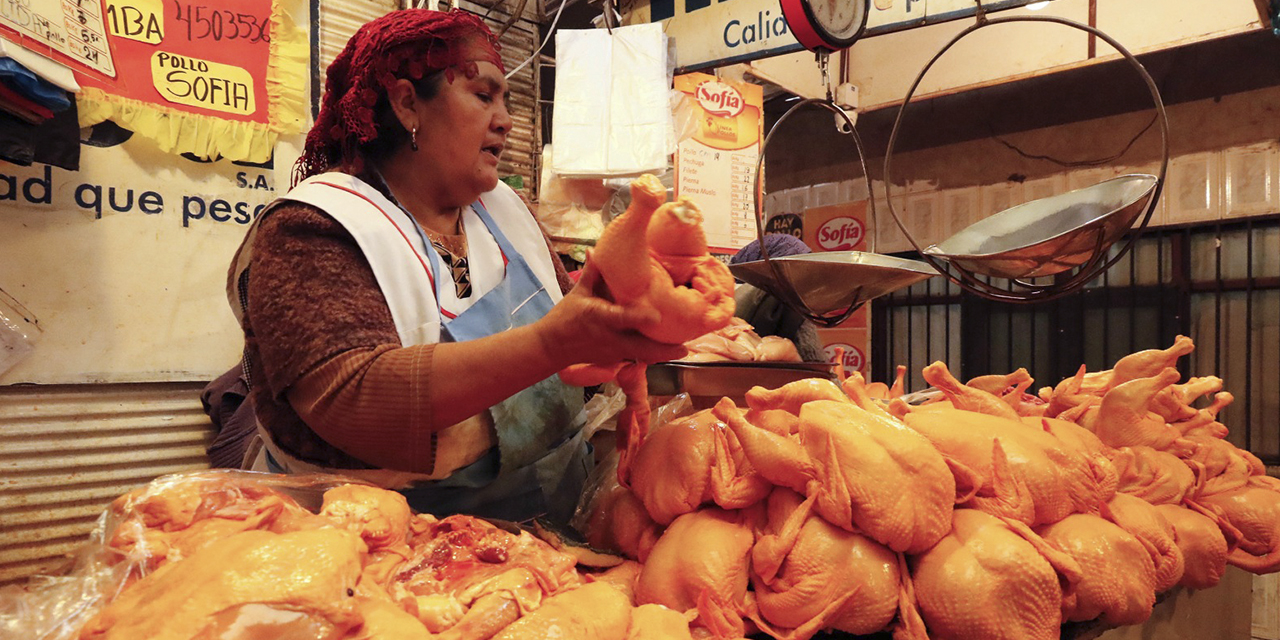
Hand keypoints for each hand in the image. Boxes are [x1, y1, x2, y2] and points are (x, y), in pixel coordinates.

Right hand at [533, 258, 686, 368]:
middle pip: (640, 348)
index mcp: (600, 316)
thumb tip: (596, 249)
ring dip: (663, 354)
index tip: (657, 316)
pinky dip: (653, 356)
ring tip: (685, 348)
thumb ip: (593, 272)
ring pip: (642, 357)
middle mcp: (609, 337)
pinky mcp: (615, 360)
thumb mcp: (578, 292)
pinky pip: (638, 358)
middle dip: (662, 349)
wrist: (552, 347)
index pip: (621, 318)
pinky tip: (671, 350)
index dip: (639, 318)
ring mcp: (613, 352)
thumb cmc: (566, 317)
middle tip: (686, 346)